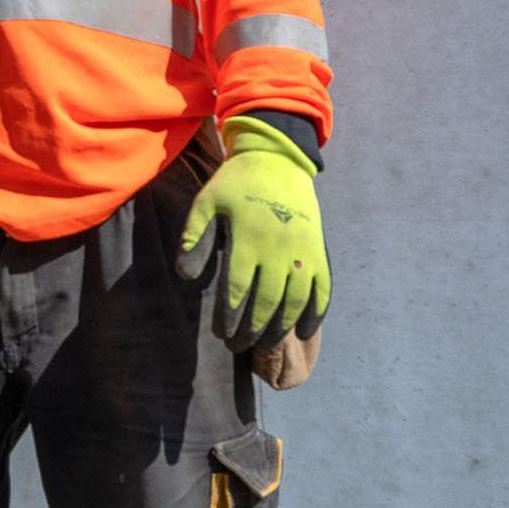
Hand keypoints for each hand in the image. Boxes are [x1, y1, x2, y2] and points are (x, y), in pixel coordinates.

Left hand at [177, 116, 329, 351]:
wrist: (277, 160)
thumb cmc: (235, 183)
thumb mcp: (206, 202)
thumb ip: (194, 237)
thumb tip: (186, 276)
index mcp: (248, 237)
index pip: (238, 289)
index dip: (230, 316)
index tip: (221, 333)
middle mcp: (278, 249)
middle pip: (266, 301)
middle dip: (251, 329)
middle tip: (237, 346)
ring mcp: (303, 251)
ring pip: (294, 301)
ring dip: (278, 327)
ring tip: (263, 345)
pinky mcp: (318, 251)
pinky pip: (322, 289)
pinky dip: (315, 313)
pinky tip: (301, 332)